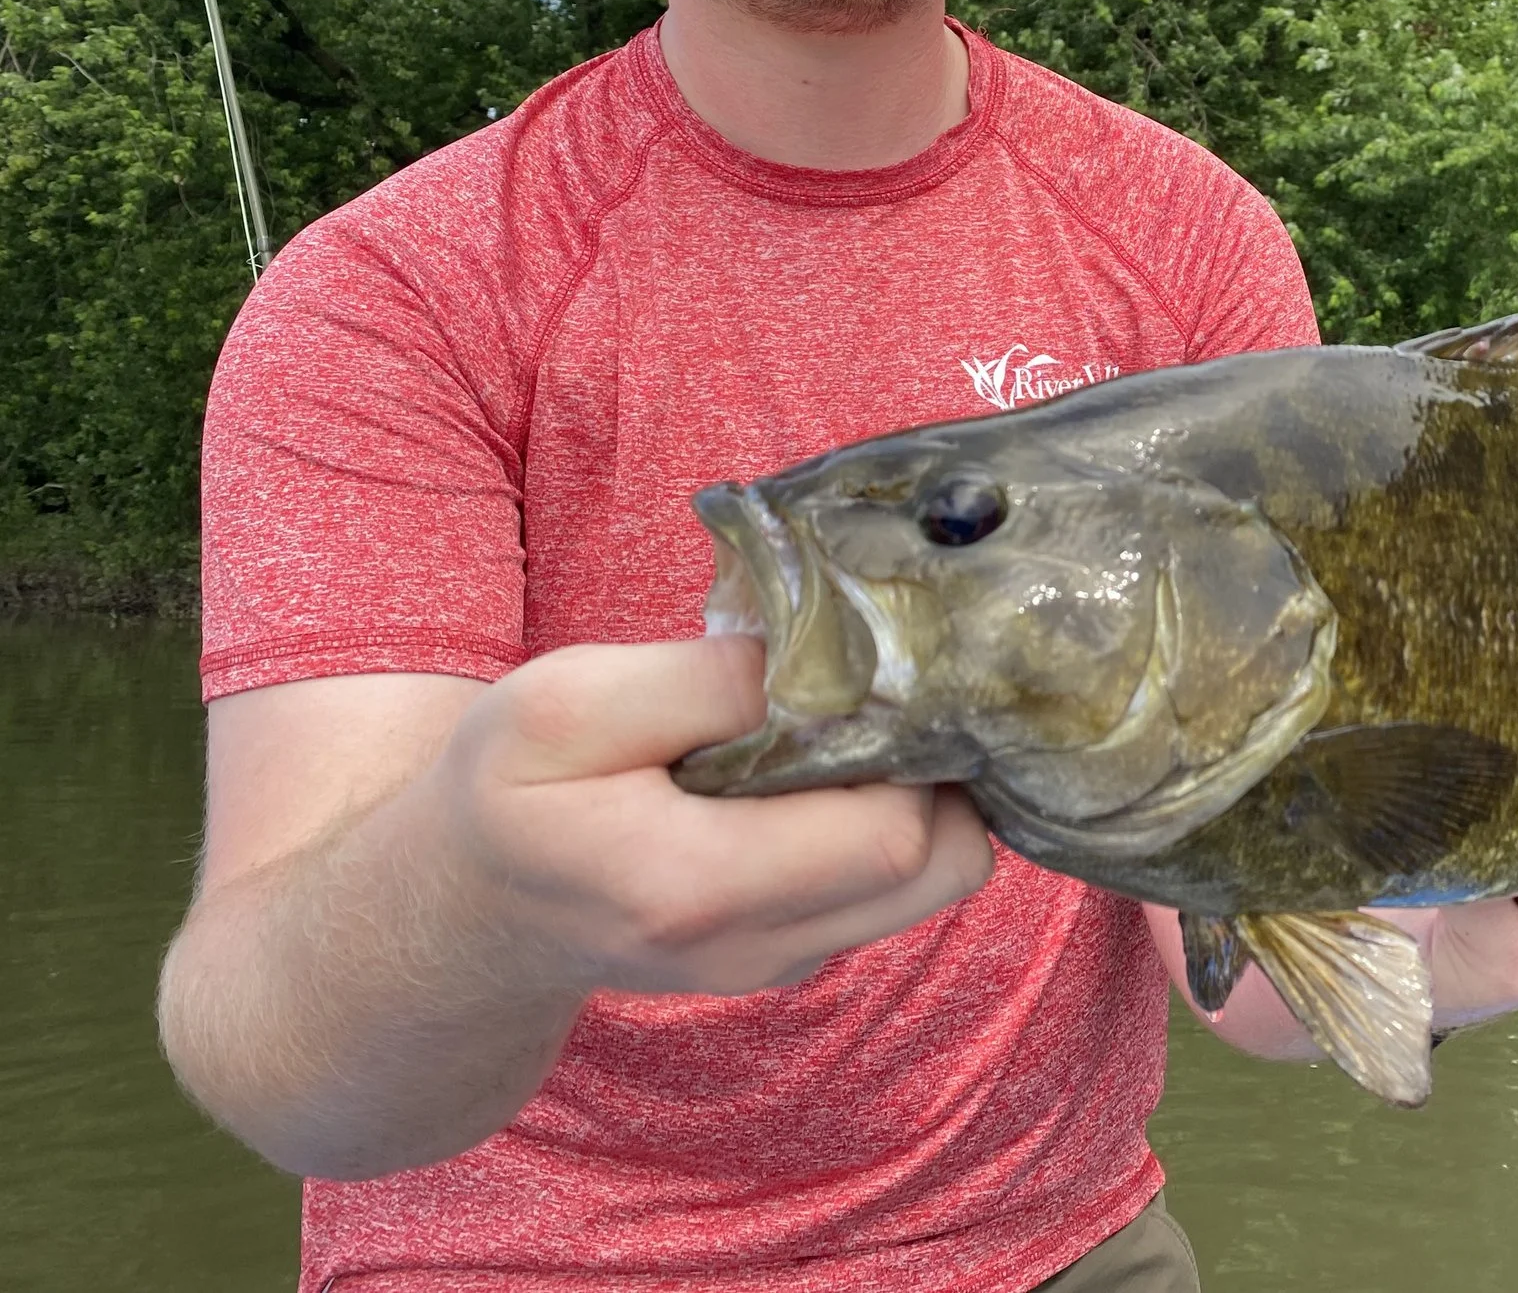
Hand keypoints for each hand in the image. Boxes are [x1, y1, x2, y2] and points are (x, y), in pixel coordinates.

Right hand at [428, 637, 994, 995]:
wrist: (466, 912)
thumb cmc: (509, 791)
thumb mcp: (566, 704)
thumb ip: (704, 682)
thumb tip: (836, 662)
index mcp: (694, 888)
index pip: (894, 832)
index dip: (910, 739)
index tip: (868, 668)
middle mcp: (758, 949)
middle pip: (943, 861)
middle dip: (934, 762)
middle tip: (872, 691)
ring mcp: (783, 963)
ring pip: (936, 877)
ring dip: (920, 793)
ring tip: (844, 727)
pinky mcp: (795, 953)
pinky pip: (897, 886)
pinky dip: (888, 820)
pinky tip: (822, 770)